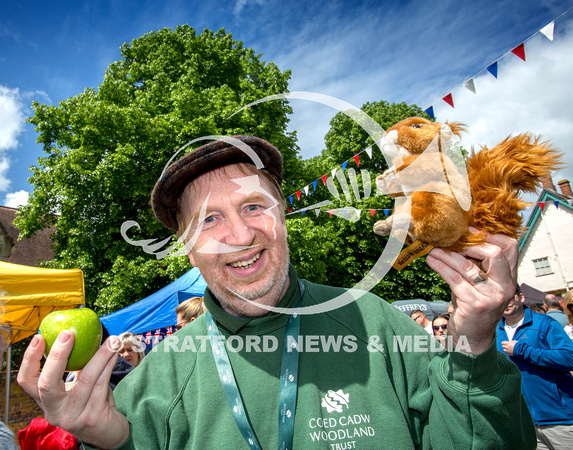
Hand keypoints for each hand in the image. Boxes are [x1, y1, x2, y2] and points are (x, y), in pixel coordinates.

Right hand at [17, 332, 130, 448]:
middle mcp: (54, 411)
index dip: (29, 359)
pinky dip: (109, 365)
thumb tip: (81, 333)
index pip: (26, 381)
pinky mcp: (92, 417)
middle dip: (57, 356)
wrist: (108, 433)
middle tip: (69, 334)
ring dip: (100, 356)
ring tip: (112, 340)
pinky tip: (115, 353)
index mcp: (46, 401)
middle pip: (47, 384)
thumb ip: (75, 368)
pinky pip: (101, 385)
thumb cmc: (91, 403)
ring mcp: (72, 416)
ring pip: (84, 380)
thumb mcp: (76, 388)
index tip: (39, 338)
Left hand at [426, 229, 516, 354]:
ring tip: (433, 249)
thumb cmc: (473, 306)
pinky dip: (441, 267)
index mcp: (509, 278)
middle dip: (470, 244)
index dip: (491, 235)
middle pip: (494, 254)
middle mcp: (505, 287)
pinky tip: (432, 261)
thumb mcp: (480, 284)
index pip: (510, 248)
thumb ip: (476, 265)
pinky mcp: (475, 304)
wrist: (472, 339)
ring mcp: (492, 297)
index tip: (470, 230)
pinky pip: (455, 279)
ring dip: (447, 255)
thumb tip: (455, 239)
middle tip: (450, 241)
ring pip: (468, 266)